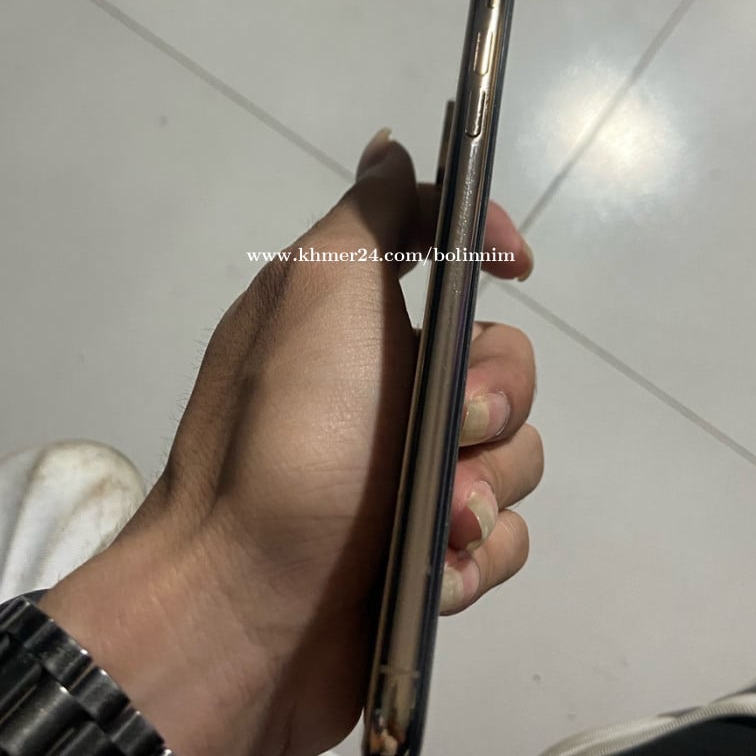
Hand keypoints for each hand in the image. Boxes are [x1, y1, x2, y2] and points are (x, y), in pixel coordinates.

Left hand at [43, 132, 541, 755]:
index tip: (514, 267)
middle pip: (506, 367)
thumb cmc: (286, 439)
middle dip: (494, 401)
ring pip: (514, 458)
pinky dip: (478, 557)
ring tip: (439, 527)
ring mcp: (408, 480)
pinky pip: (501, 539)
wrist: (241, 610)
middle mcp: (389, 393)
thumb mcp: (320, 298)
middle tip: (451, 430)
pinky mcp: (427, 559)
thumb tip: (391, 144)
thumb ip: (370, 220)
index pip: (450, 255)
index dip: (488, 248)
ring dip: (483, 491)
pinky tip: (442, 575)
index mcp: (359, 324)